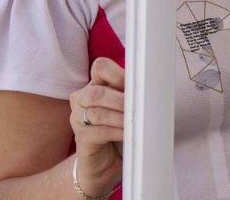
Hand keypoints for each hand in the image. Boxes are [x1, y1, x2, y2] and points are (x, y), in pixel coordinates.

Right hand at [68, 57, 124, 196]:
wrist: (107, 162)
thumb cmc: (119, 129)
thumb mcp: (127, 107)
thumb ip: (133, 93)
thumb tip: (151, 86)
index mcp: (95, 85)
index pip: (100, 67)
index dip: (117, 74)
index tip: (135, 84)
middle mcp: (82, 99)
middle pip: (96, 92)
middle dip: (120, 99)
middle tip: (137, 106)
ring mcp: (78, 119)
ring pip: (97, 113)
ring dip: (121, 117)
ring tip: (136, 121)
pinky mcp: (81, 139)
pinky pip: (98, 132)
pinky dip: (117, 131)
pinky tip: (129, 133)